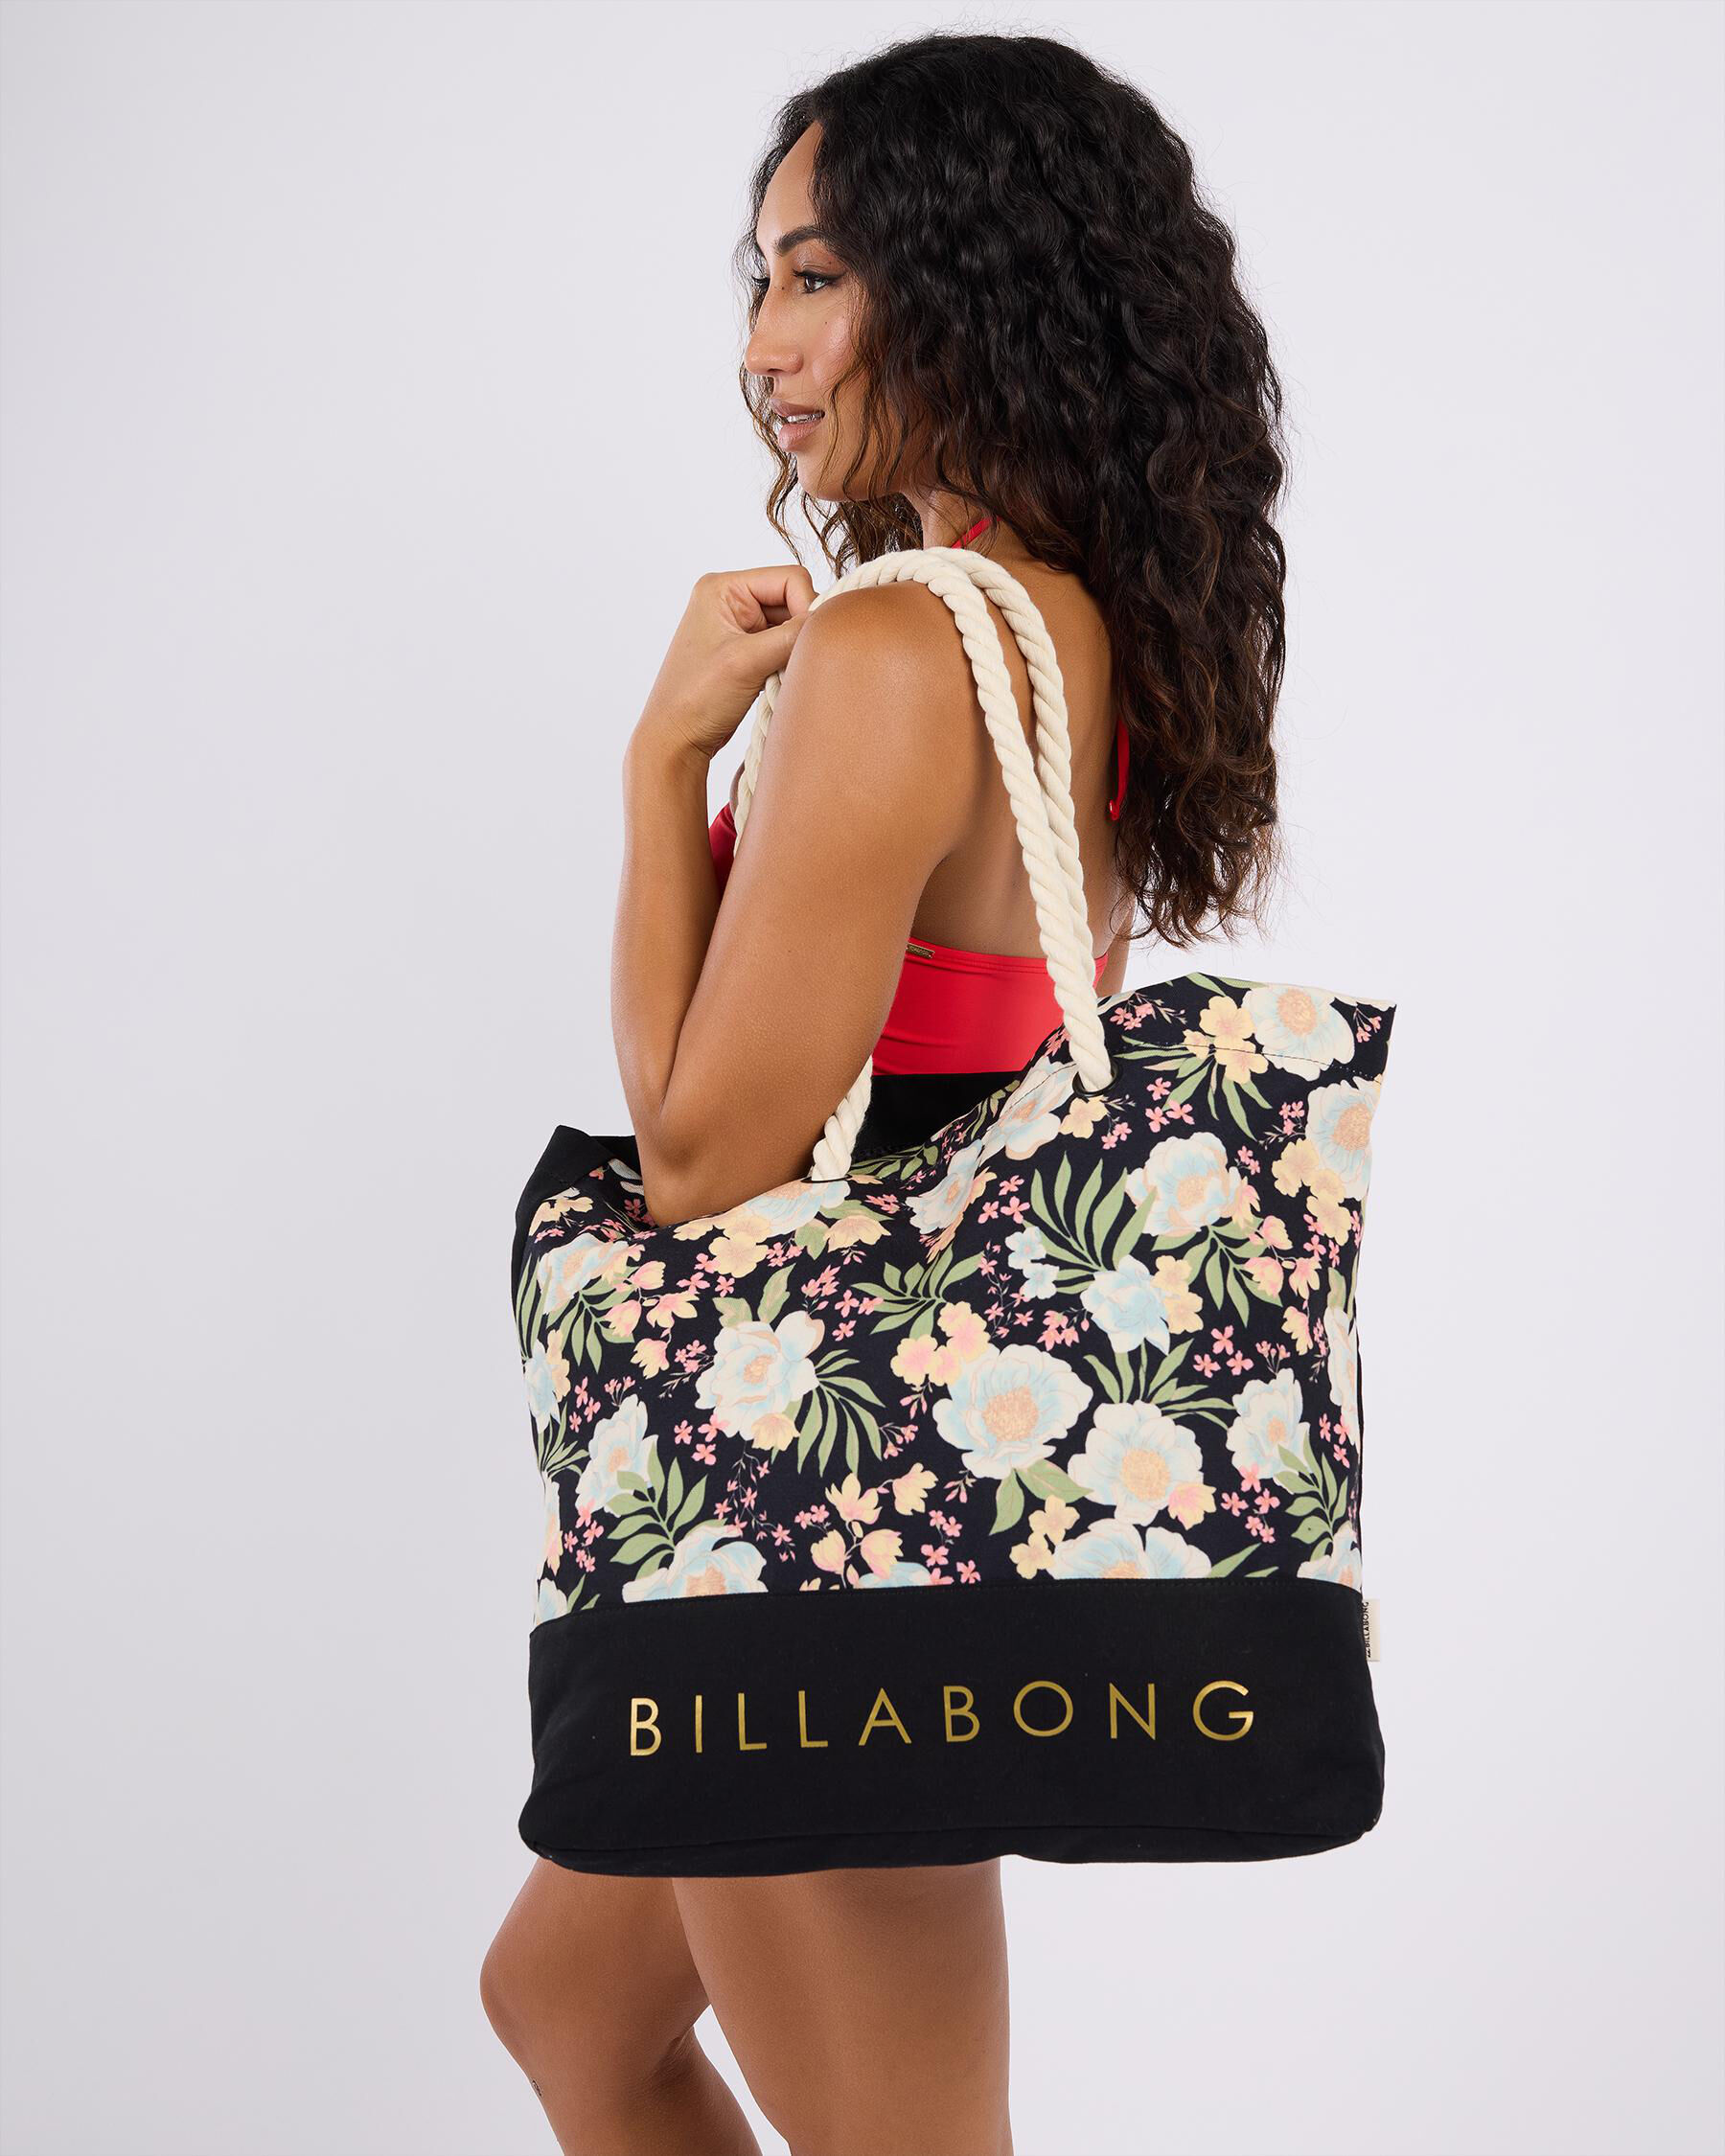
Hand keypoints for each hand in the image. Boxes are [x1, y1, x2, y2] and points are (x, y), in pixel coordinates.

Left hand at [634, 565, 816, 762]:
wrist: (676, 739)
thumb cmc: (696, 698)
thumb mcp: (747, 661)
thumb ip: (790, 635)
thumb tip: (830, 619)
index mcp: (723, 588)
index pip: (789, 579)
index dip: (807, 606)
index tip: (807, 642)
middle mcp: (731, 600)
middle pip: (792, 599)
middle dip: (800, 630)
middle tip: (793, 661)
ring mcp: (739, 626)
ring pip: (791, 625)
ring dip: (794, 648)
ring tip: (779, 674)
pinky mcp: (746, 650)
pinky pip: (782, 645)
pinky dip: (788, 661)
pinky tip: (778, 680)